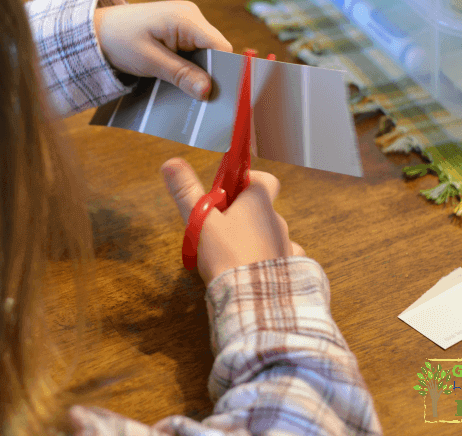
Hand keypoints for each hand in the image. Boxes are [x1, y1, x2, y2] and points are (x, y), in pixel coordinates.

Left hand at [94, 1, 232, 100]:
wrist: (97, 30)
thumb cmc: (119, 40)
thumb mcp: (149, 61)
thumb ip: (181, 74)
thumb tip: (208, 90)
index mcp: (186, 18)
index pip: (220, 47)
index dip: (223, 72)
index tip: (219, 96)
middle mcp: (191, 17)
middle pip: (215, 52)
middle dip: (209, 76)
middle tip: (202, 101)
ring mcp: (186, 23)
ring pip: (205, 55)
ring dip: (197, 74)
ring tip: (188, 93)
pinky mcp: (180, 32)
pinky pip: (193, 53)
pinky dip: (189, 69)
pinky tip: (180, 82)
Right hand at [161, 157, 304, 285]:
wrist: (254, 299)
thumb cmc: (226, 255)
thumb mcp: (200, 221)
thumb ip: (186, 192)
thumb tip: (170, 162)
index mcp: (259, 203)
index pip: (264, 179)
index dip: (246, 181)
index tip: (227, 193)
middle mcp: (278, 220)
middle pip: (263, 208)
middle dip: (244, 214)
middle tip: (219, 228)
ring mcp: (287, 245)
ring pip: (270, 234)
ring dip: (256, 238)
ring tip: (234, 254)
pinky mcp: (291, 269)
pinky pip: (281, 257)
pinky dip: (270, 260)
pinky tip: (255, 270)